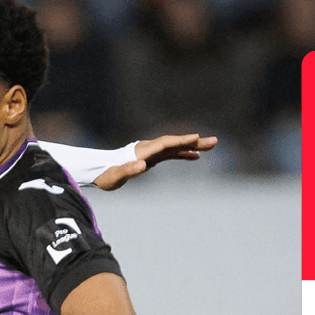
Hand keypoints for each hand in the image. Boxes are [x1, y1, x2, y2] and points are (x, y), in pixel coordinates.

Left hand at [92, 133, 218, 190]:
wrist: (99, 171)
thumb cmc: (106, 175)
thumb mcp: (115, 176)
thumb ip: (128, 170)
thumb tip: (143, 165)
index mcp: (142, 151)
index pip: (165, 143)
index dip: (180, 140)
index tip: (195, 137)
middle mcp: (149, 148)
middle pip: (174, 142)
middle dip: (194, 141)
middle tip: (214, 141)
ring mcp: (151, 152)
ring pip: (175, 147)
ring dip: (193, 146)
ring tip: (212, 146)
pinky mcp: (152, 157)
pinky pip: (171, 154)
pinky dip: (183, 154)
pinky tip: (196, 156)